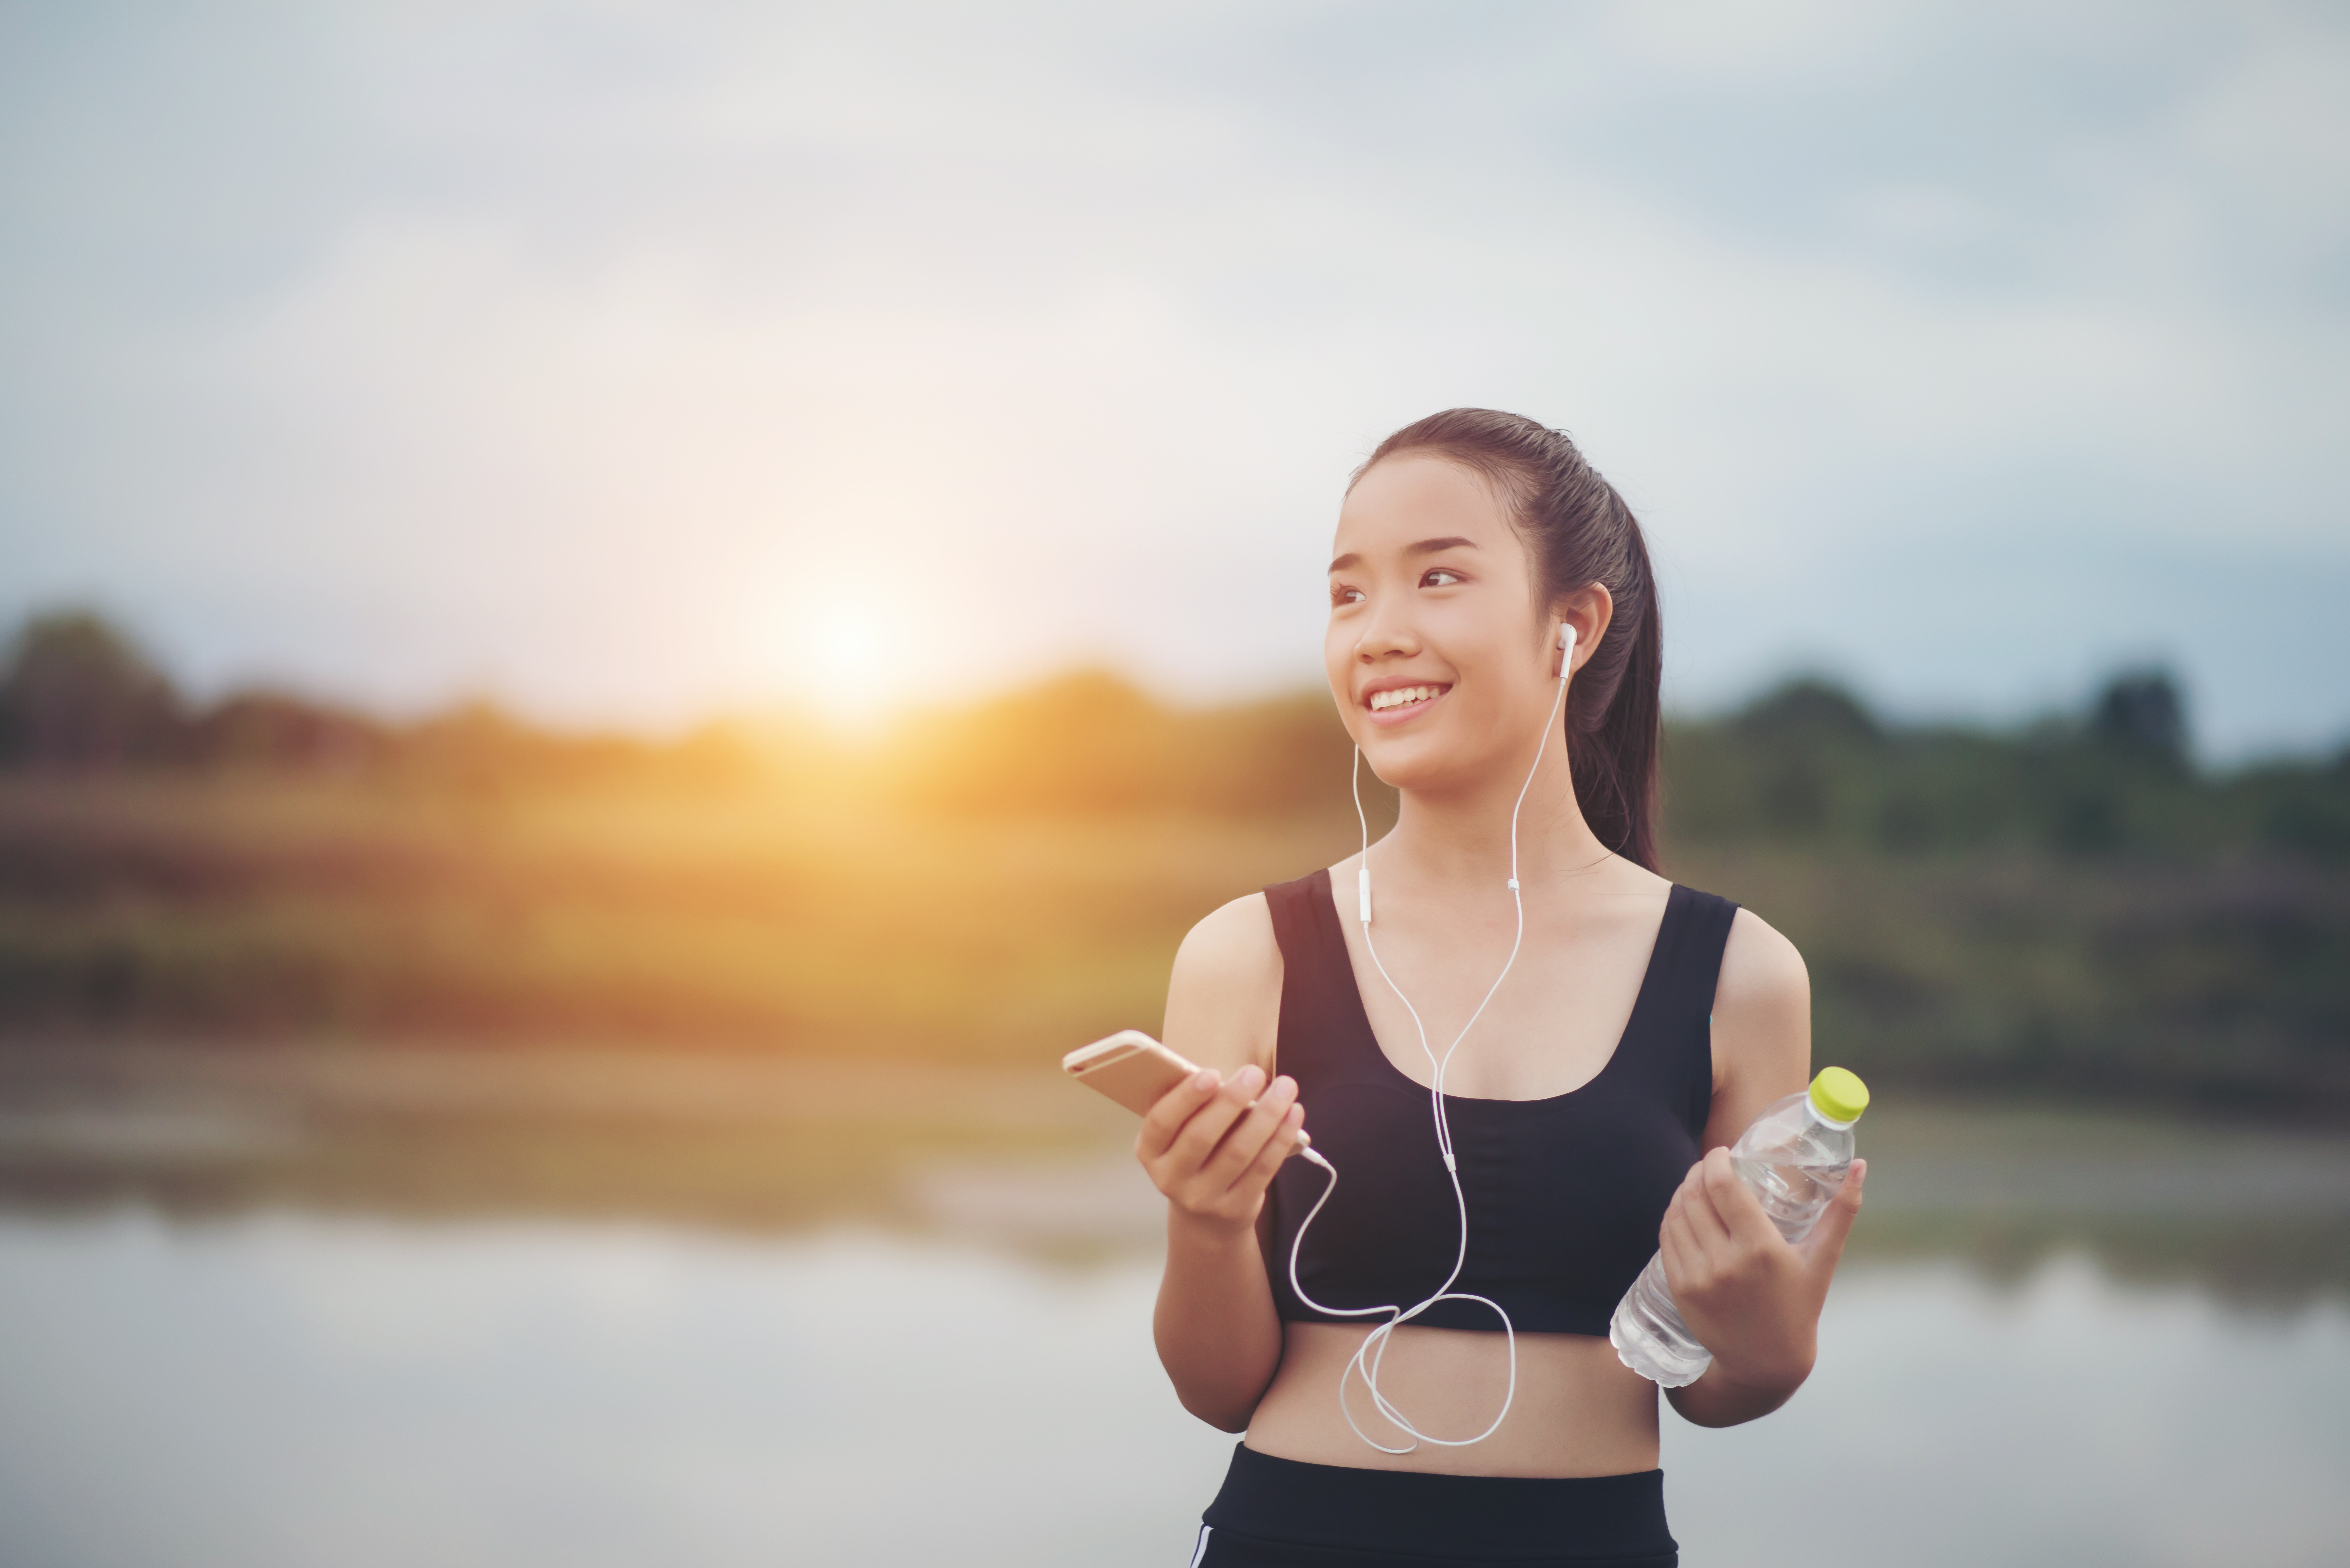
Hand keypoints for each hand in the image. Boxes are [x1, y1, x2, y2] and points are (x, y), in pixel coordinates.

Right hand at [1135, 1064, 1305, 1236]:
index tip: (1212, 1073)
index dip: (1186, 1097)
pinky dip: (1281, 1138)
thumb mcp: (1180, 1135)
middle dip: (1231, 1100)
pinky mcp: (1235, 1208)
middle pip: (1201, 1136)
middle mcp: (1171, 1178)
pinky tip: (1293, 1114)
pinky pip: (1262, 1169)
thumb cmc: (1197, 1157)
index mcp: (1151, 1151)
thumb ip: (1196, 1109)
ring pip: (1238, 1152)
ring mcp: (1203, 1197)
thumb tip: (1231, 1079)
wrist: (1206, 1217)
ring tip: (1285, 1088)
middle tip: (1255, 1073)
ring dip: (1266, 1115)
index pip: (1161, 1122)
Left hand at [1658, 1148, 1866, 1395]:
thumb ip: (1842, 1211)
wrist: (1766, 1362)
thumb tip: (1860, 1165)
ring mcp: (1698, 1277)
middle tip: (1709, 1166)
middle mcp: (1725, 1262)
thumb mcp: (1822, 1259)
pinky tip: (1684, 1211)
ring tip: (1697, 1185)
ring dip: (1683, 1191)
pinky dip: (1672, 1217)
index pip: (1722, 1186)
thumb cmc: (1799, 1306)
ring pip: (1676, 1213)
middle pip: (1695, 1194)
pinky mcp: (1680, 1289)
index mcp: (1761, 1248)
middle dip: (1698, 1171)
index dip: (1715, 1160)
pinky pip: (1666, 1238)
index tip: (1722, 1152)